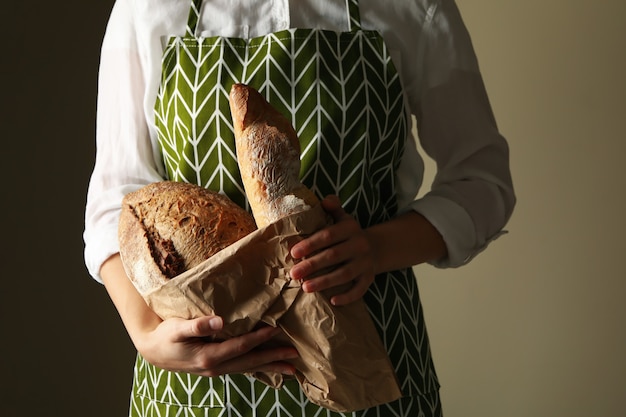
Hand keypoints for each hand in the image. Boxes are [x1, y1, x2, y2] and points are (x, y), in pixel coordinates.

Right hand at [137, 315, 298, 376]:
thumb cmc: (165, 335)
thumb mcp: (176, 328)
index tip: (275, 330)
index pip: (240, 347)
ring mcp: (217, 370)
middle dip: (273, 358)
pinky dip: (258, 368)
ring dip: (270, 367)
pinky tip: (269, 367)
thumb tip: (219, 322)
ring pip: (249, 369)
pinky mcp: (217, 367)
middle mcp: (216, 367)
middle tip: (294, 356)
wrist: (153, 350)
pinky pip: (243, 369)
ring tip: (291, 369)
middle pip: (250, 362)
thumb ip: (197, 325)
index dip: (258, 339)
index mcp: (208, 357)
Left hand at [289, 195, 375, 305]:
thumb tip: (324, 200)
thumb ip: (333, 207)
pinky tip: (332, 300)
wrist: (377, 247)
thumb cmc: (349, 234)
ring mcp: (366, 263)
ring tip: (305, 288)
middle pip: (334, 256)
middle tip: (293, 273)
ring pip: (345, 274)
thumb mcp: (343, 218)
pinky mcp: (370, 278)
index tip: (293, 253)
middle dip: (312, 265)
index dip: (310, 244)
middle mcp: (360, 245)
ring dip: (324, 282)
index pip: (328, 235)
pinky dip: (347, 296)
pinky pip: (360, 289)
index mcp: (351, 228)